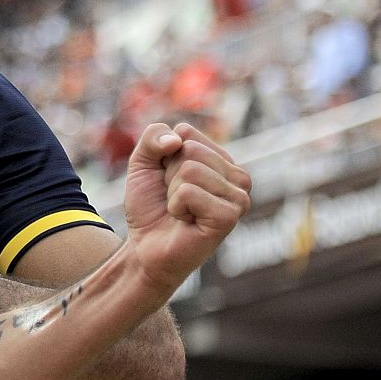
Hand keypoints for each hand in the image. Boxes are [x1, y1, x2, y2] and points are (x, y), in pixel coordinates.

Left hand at [122, 122, 251, 296]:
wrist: (144, 247)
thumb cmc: (150, 206)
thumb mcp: (142, 163)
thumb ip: (153, 137)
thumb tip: (177, 138)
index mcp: (221, 159)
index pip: (185, 132)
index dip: (163, 156)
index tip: (167, 180)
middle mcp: (237, 176)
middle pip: (189, 149)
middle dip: (168, 175)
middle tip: (173, 198)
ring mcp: (238, 196)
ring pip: (190, 169)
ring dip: (172, 192)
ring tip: (180, 211)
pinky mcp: (230, 216)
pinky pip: (189, 191)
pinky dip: (176, 206)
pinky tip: (185, 220)